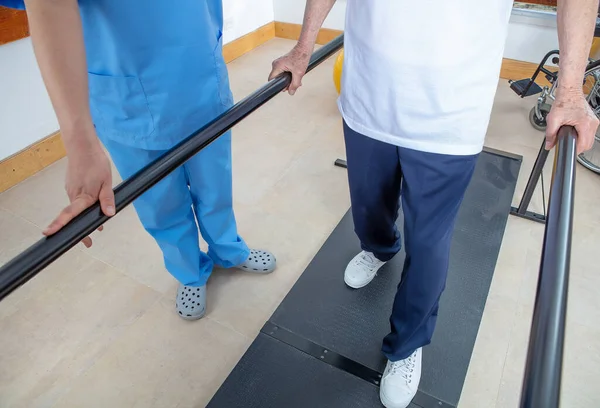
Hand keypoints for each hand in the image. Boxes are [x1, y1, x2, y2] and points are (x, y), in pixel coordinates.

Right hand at [43, 132, 114, 247]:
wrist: (83, 146)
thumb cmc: (96, 162)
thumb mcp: (107, 181)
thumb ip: (107, 199)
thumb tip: (108, 214)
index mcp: (82, 195)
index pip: (69, 214)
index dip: (60, 225)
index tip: (50, 233)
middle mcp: (73, 194)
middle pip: (73, 216)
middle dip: (78, 230)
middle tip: (89, 243)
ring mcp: (71, 190)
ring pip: (76, 208)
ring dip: (83, 217)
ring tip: (97, 226)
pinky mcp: (71, 186)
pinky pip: (76, 200)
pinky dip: (83, 207)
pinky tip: (92, 206)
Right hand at [269, 43, 311, 94]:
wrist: (304, 48)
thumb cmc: (301, 57)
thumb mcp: (298, 73)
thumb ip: (294, 84)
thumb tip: (291, 93)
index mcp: (277, 66)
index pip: (271, 80)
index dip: (277, 86)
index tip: (284, 88)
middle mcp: (276, 64)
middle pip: (277, 79)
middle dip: (285, 83)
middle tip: (294, 84)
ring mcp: (279, 63)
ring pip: (281, 76)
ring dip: (289, 80)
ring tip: (297, 80)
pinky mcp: (283, 63)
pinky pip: (283, 72)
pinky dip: (289, 75)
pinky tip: (296, 76)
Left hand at [546, 86, 598, 154]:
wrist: (570, 91)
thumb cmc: (564, 101)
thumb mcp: (553, 119)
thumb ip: (550, 134)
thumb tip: (549, 145)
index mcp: (585, 124)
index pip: (583, 145)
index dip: (574, 150)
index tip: (567, 150)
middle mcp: (592, 123)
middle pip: (588, 144)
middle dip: (576, 146)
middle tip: (566, 144)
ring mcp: (593, 121)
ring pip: (589, 139)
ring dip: (580, 141)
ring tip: (570, 136)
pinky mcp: (592, 120)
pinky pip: (589, 133)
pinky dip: (582, 135)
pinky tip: (574, 132)